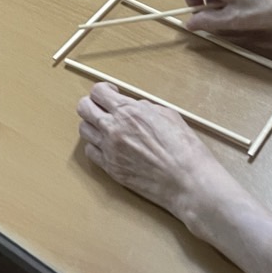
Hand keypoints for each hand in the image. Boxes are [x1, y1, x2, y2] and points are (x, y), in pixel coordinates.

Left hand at [78, 82, 238, 222]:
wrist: (187, 181)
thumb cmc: (184, 148)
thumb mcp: (167, 115)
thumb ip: (143, 107)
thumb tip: (133, 106)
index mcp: (129, 111)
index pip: (98, 92)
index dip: (103, 90)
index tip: (111, 94)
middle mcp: (114, 128)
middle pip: (84, 108)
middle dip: (92, 104)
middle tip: (103, 108)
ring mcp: (109, 150)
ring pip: (83, 129)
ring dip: (92, 125)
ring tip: (106, 128)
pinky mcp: (110, 169)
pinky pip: (90, 152)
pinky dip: (96, 146)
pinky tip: (108, 146)